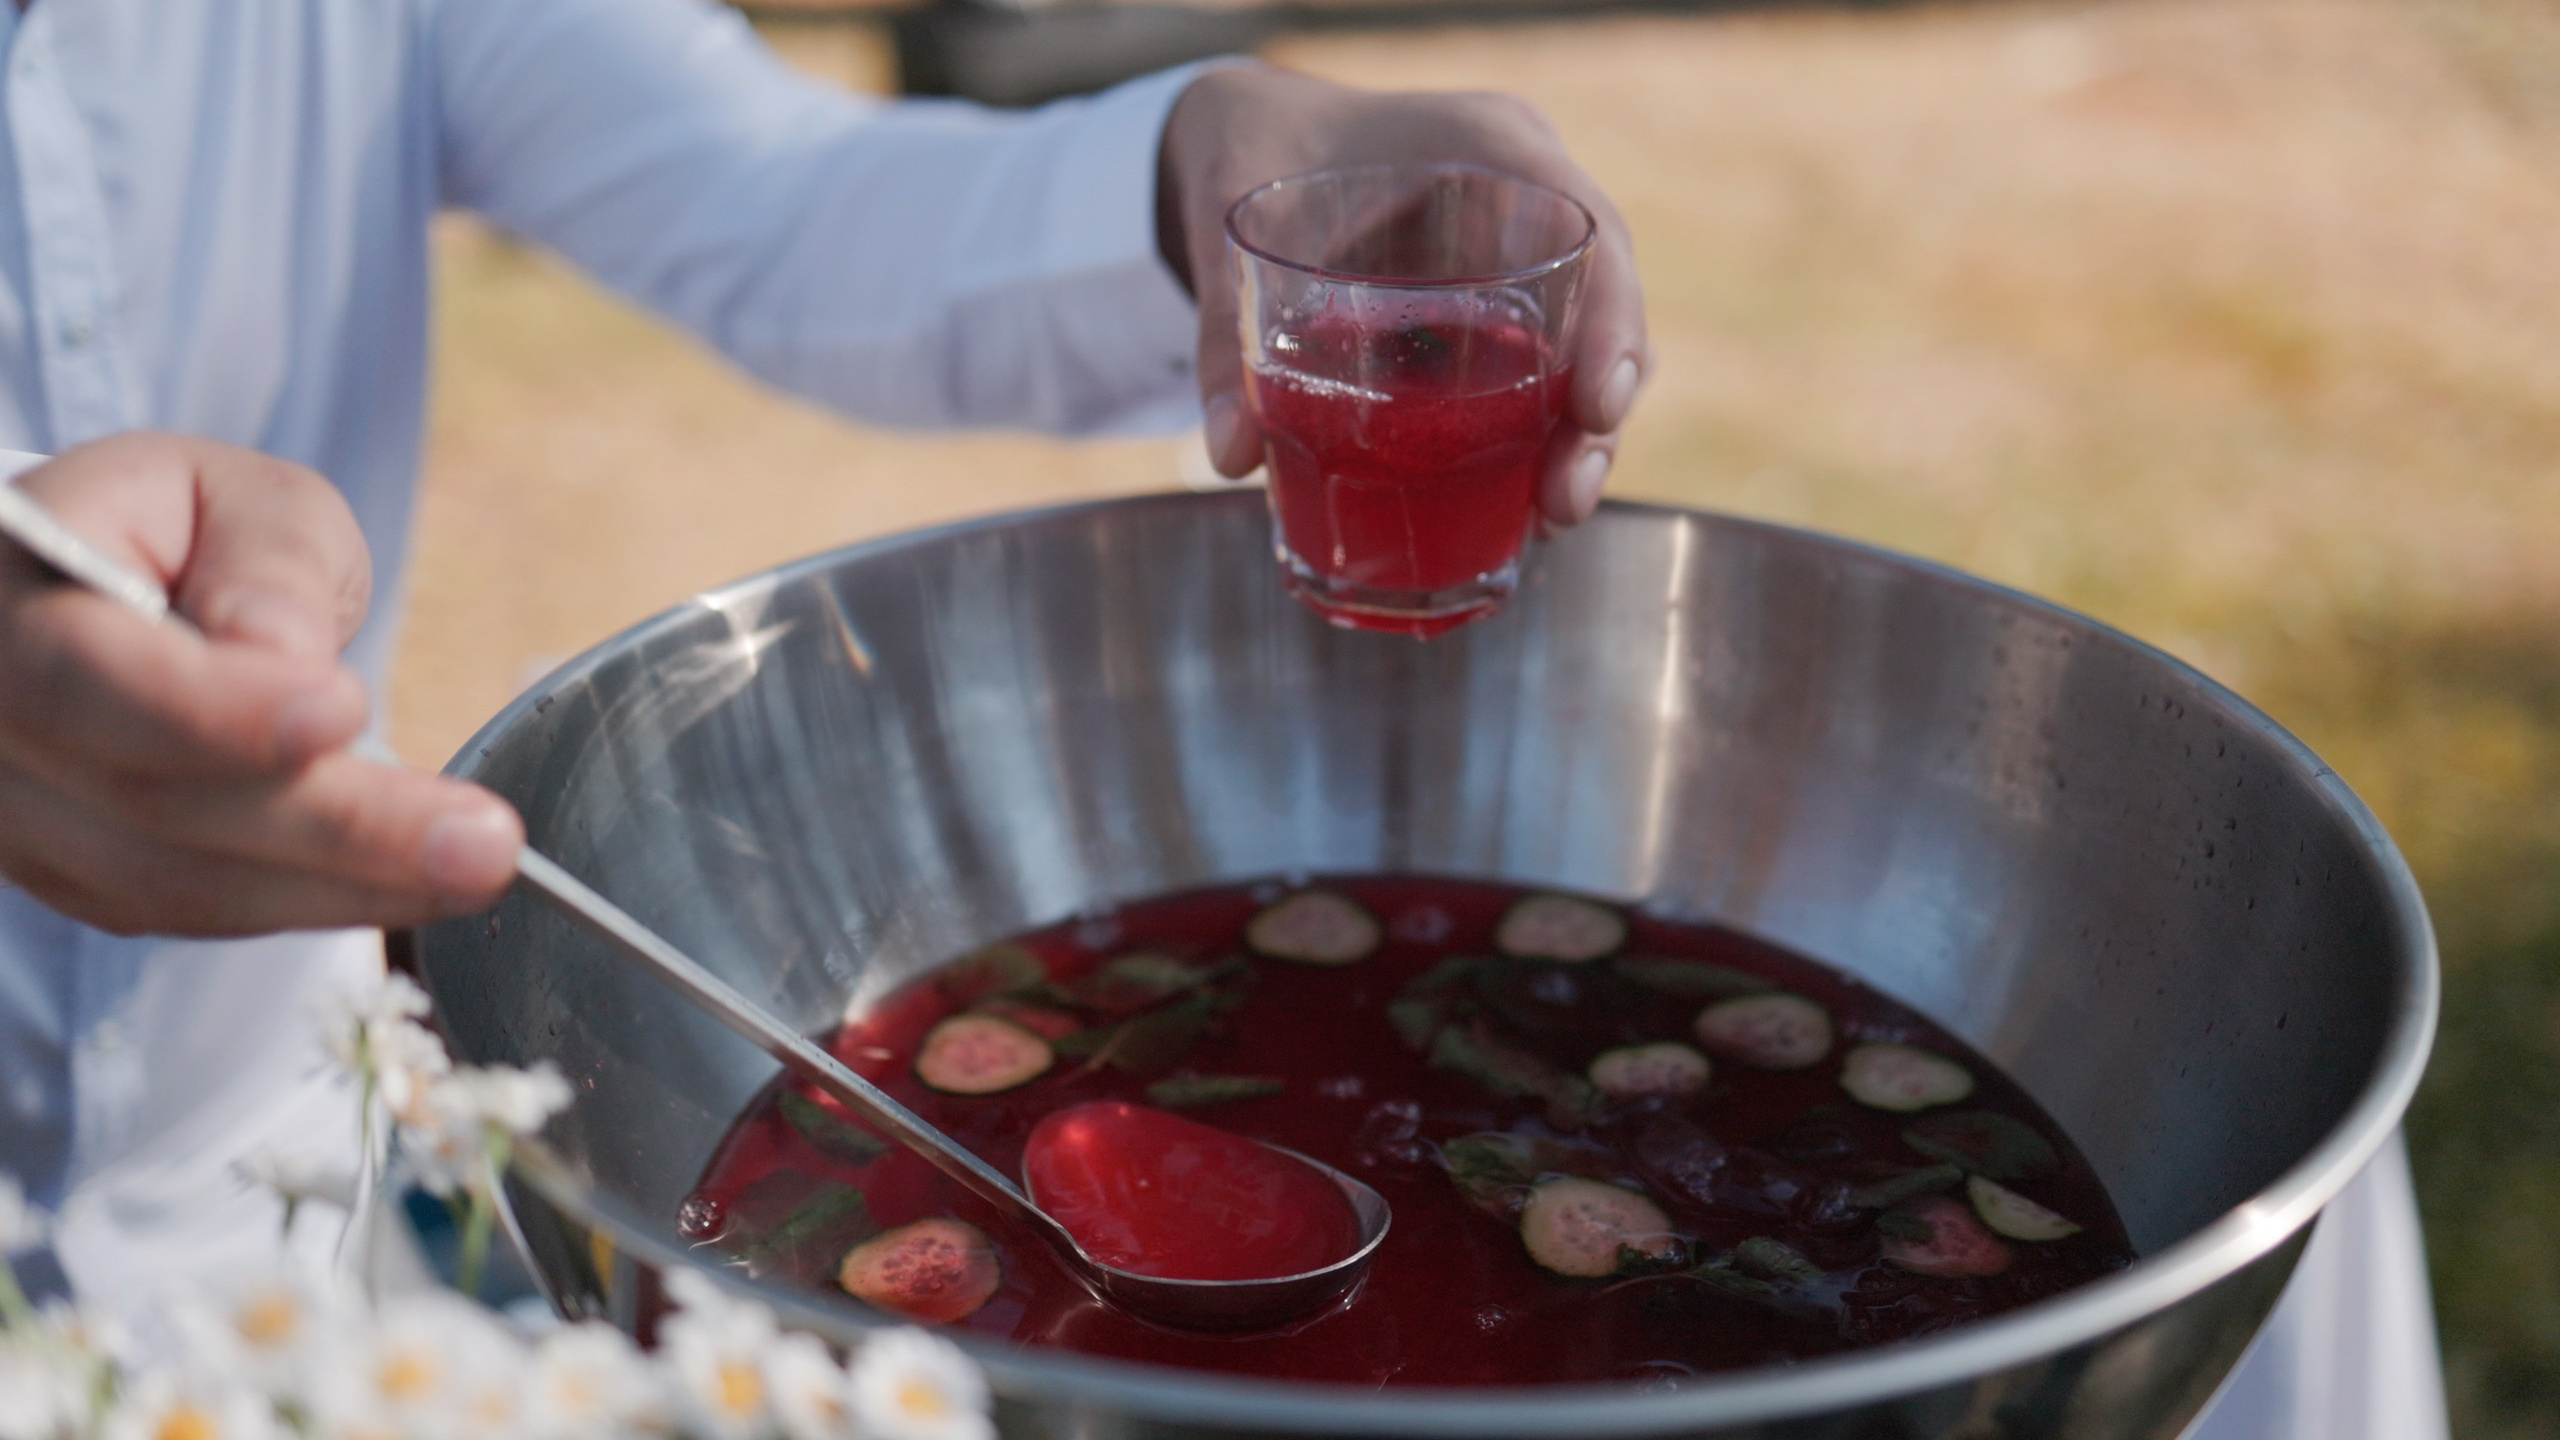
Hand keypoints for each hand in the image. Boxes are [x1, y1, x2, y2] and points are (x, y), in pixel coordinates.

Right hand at [0, 433, 522, 936]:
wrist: (103, 594)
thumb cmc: (177, 535)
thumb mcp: (240, 501)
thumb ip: (269, 565)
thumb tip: (288, 657)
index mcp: (4, 595)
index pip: (85, 674)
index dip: (210, 709)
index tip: (341, 711)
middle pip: (150, 802)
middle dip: (333, 829)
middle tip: (480, 843)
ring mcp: (16, 816)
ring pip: (176, 882)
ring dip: (343, 886)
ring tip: (477, 866)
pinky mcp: (74, 878)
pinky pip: (196, 911)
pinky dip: (314, 900)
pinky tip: (414, 879)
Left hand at [1158, 64, 1647, 528]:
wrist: (1249, 137)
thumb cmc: (1251, 153)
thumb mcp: (1226, 224)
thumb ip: (1227, 334)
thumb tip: (1230, 456)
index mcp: (1483, 143)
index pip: (1587, 224)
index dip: (1612, 319)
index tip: (1598, 408)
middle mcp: (1520, 196)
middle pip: (1603, 304)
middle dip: (1597, 414)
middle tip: (1562, 501)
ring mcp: (1514, 252)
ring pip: (1582, 347)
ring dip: (1575, 438)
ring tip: (1547, 517)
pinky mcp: (1494, 304)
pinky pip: (1541, 367)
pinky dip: (1536, 434)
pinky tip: (1515, 503)